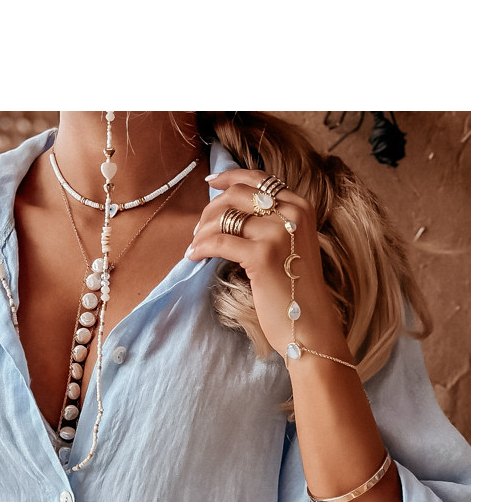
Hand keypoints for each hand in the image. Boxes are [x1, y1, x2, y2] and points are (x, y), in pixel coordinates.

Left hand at [186, 169, 339, 362]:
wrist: (309, 324)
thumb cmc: (296, 289)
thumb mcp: (292, 244)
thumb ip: (272, 221)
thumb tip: (230, 206)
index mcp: (301, 207)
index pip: (260, 179)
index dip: (231, 177)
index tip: (210, 181)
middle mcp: (292, 213)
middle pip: (238, 194)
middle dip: (212, 208)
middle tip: (199, 228)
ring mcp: (278, 233)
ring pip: (225, 217)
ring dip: (203, 230)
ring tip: (196, 244)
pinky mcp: (262, 255)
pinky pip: (219, 242)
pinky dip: (202, 247)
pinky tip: (194, 255)